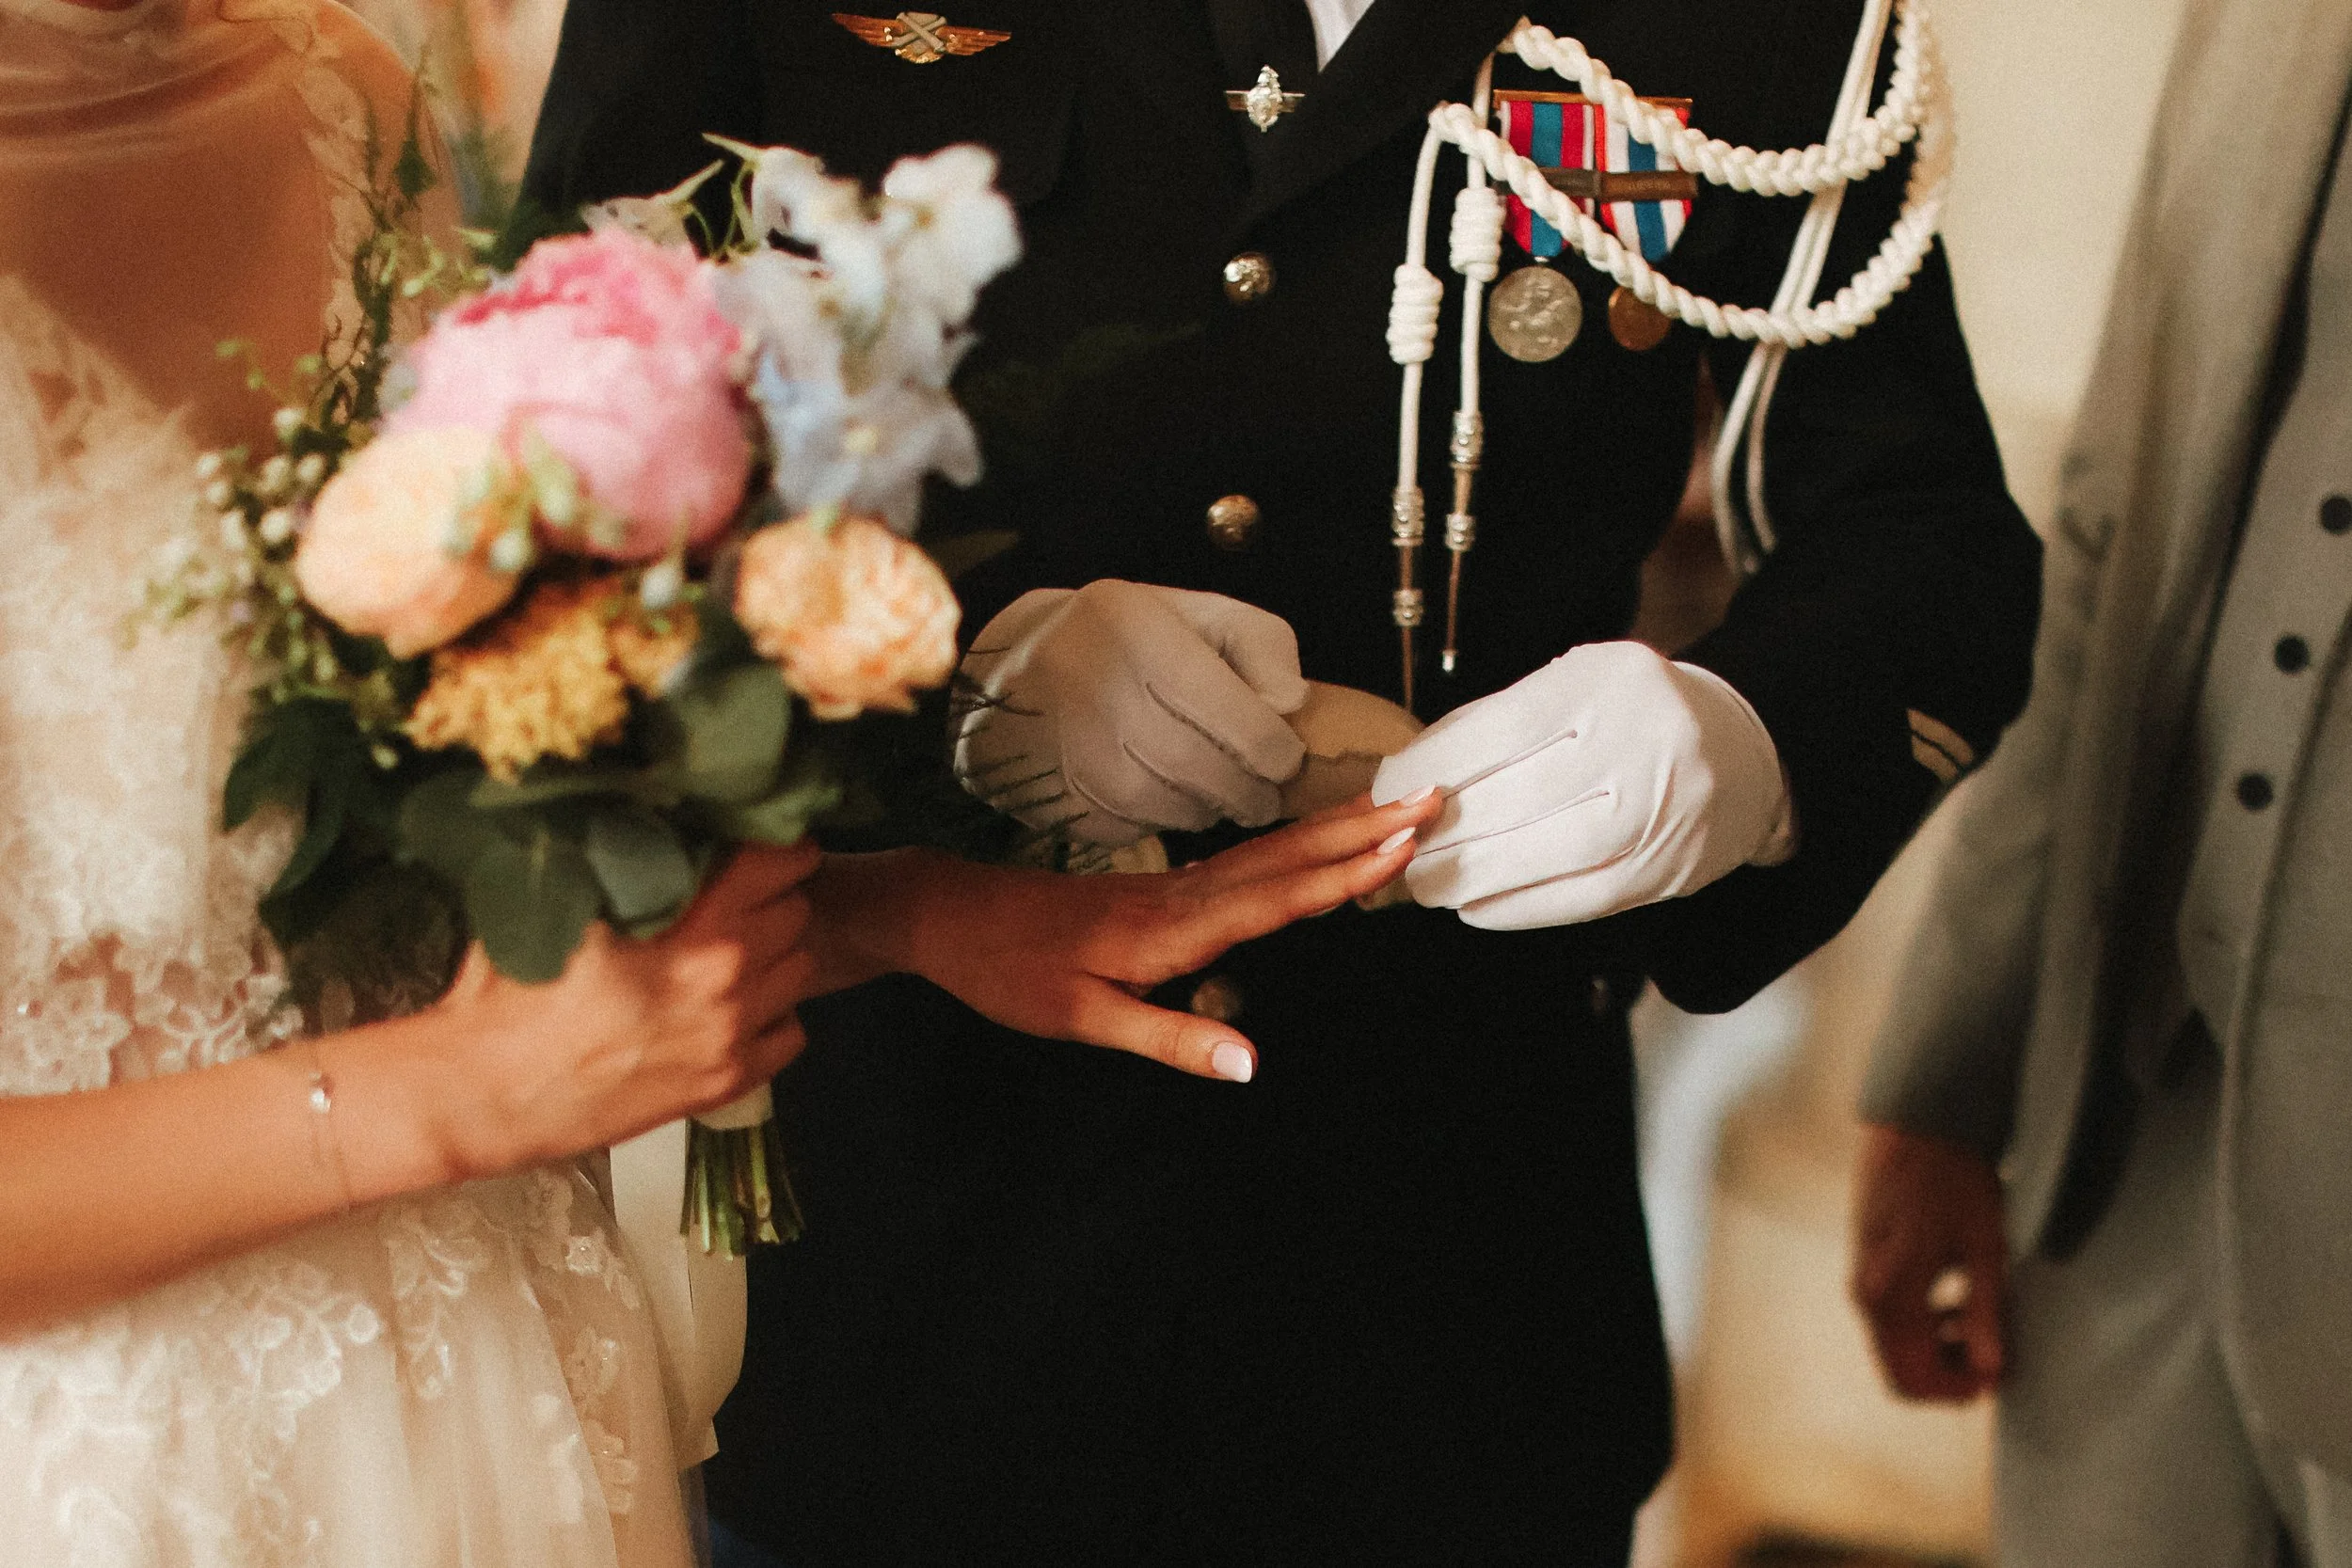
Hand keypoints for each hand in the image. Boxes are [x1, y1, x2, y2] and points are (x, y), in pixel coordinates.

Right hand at [427, 841, 823, 1175]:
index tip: (764, 845)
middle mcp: (723, 977)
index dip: (774, 847)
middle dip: (771, 899)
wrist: (482, 1094)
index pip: (775, 861)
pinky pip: (791, 1031)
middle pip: (794, 910)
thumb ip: (616, 856)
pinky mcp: (726, 1082)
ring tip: (732, 954)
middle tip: (739, 899)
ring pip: (801, 968)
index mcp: (687, 923)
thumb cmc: (506, 994)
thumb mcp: (557, 902)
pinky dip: (771, 1017)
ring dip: (775, 955)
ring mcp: (730, 1034)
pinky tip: (731, 1010)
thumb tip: (650, 808)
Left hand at [854, 789, 1441, 1079]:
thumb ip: (1170, 1038)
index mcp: (1171, 928)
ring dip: (1337, 830)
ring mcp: (1172, 887)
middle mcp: (1182, 897)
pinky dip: (1295, 847)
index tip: (1402, 843)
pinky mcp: (1160, 890)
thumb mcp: (1082, 1019)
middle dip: (1362, 830)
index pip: (1275, 898)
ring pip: (1270, 853)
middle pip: (1287, 858)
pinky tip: (1316, 845)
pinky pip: (1246, 862)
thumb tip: (1251, 1064)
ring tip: (1397, 808)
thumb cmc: (1008, 972)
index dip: (1342, 873)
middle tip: (1431, 799)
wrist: (947, 913)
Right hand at [955, 580, 1309, 847]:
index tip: (1287, 760)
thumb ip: (1262, 645)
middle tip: (1265, 796)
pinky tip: (1164, 796)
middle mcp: (1096, 692)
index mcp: (1137, 633)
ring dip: (1208, 810)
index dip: (1273, 749)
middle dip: (1248, 792)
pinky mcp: (1057, 799)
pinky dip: (1161, 821)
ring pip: (1170, 809)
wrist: (1013, 672)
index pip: (1229, 711)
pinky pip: (1133, 829)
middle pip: (1201, 770)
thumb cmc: (1127, 640)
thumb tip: (1290, 704)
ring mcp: (1069, 752)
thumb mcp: (1199, 614)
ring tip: (1217, 791)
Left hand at [1370, 641, 1793, 927]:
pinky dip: (1518, 907)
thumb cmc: (1628, 719)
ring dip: (1471, 877)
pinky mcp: (1671, 869)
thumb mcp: (1571, 691)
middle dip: (1441, 832)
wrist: (1745, 753)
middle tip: (1394, 849)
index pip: (1499, 729)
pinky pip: (1581, 898)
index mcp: (1607, 680)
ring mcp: (1665, 808)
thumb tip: (1404, 786)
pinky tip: (1477, 906)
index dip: (1431, 768)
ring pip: (1548, 854)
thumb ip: (1493, 729)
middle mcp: (1644, 739)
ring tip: (1425, 883)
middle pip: (1518, 798)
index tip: (1386, 791)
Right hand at [1851, 1124, 2008, 1400]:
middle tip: (1993, 1352)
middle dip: (1946, 1373)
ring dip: (1936, 1347)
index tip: (1996, 1375)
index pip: (1912, 1380)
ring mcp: (1859, 1276)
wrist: (1919, 1125)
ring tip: (1980, 1317)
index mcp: (1892, 1296)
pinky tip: (1955, 1294)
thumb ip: (1984, 1315)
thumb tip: (1991, 1372)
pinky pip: (1888, 1316)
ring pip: (1893, 1344)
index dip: (1956, 1391)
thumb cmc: (1958, 1182)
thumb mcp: (1984, 1250)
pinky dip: (1922, 1322)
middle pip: (1898, 1370)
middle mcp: (1865, 1293)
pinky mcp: (1864, 1260)